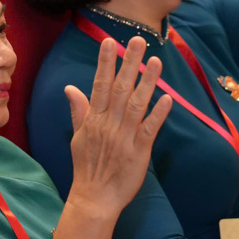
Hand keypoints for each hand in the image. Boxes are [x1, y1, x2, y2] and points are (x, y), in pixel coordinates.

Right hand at [65, 37, 171, 215]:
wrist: (94, 198)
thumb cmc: (86, 166)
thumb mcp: (77, 136)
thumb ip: (78, 110)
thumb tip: (70, 88)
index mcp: (94, 119)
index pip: (100, 85)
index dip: (105, 63)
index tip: (109, 41)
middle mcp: (110, 124)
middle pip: (121, 89)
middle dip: (129, 63)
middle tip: (138, 40)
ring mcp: (125, 137)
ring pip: (137, 104)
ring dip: (147, 82)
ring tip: (156, 60)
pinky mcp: (140, 151)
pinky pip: (150, 129)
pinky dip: (158, 114)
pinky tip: (167, 98)